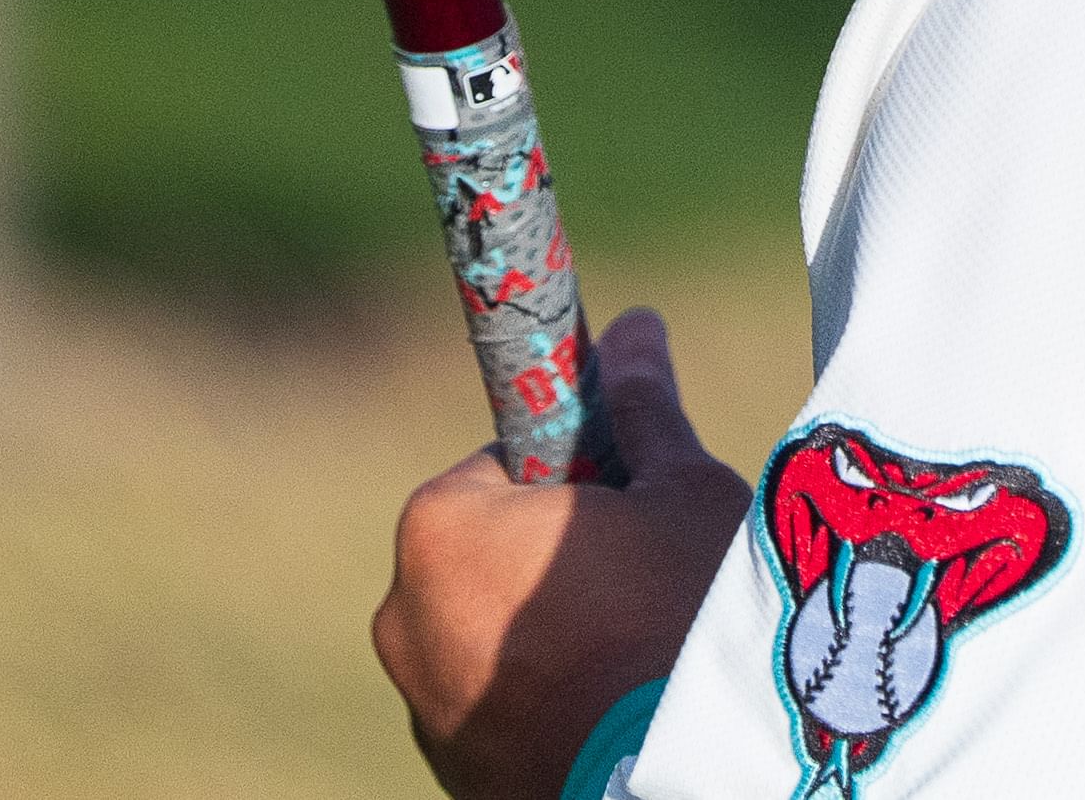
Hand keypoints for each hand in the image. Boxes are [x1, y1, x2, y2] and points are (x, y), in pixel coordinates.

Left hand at [376, 307, 748, 799]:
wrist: (676, 774)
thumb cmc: (680, 618)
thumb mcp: (681, 494)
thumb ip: (644, 412)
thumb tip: (635, 328)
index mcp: (442, 526)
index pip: (507, 464)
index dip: (577, 477)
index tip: (626, 501)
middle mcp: (403, 615)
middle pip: (494, 554)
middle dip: (561, 560)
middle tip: (647, 579)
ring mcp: (423, 708)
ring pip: (495, 636)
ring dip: (550, 633)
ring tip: (637, 652)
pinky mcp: (453, 776)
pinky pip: (500, 706)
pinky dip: (545, 700)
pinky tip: (612, 706)